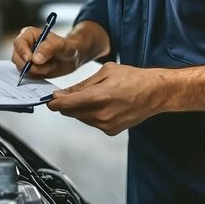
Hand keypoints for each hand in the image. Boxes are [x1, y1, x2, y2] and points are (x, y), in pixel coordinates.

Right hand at [11, 26, 80, 77]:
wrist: (70, 58)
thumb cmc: (65, 47)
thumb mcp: (60, 45)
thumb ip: (48, 49)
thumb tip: (35, 59)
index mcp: (29, 34)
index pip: (19, 43)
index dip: (22, 52)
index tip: (30, 59)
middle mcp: (24, 46)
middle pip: (16, 57)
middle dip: (30, 65)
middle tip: (45, 67)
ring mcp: (25, 58)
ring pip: (21, 68)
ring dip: (36, 71)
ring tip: (50, 67)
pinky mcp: (28, 69)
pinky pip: (27, 75)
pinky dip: (37, 75)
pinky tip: (47, 70)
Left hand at [48, 62, 165, 135]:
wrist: (155, 93)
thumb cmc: (133, 78)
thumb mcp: (105, 72)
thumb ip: (82, 84)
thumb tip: (63, 93)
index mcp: (99, 97)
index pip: (65, 105)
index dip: (54, 102)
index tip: (50, 99)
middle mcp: (101, 115)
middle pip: (71, 112)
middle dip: (66, 104)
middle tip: (67, 94)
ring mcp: (106, 125)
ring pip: (80, 118)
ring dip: (79, 109)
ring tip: (92, 96)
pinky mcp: (111, 131)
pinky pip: (92, 122)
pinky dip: (91, 114)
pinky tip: (101, 104)